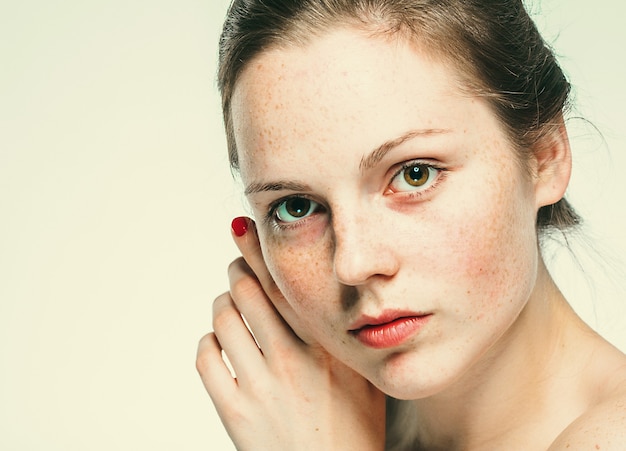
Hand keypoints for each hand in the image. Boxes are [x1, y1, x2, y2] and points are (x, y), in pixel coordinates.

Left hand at [196, 217, 385, 450]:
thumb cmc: (353, 433)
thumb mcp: (364, 379)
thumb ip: (347, 339)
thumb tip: (328, 298)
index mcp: (324, 348)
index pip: (284, 284)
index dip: (260, 250)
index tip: (247, 228)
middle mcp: (291, 360)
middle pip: (247, 291)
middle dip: (237, 270)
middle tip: (238, 267)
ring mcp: (259, 385)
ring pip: (223, 318)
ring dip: (223, 304)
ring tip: (231, 306)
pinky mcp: (234, 411)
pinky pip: (206, 357)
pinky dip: (209, 343)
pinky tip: (221, 345)